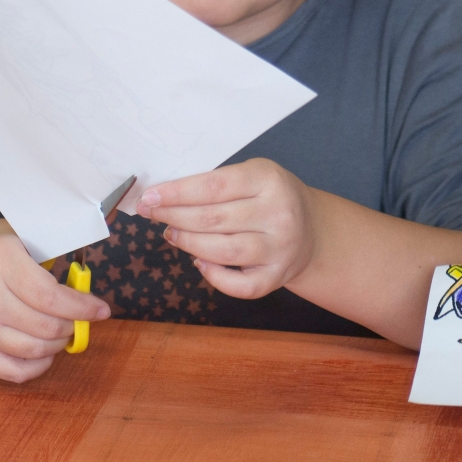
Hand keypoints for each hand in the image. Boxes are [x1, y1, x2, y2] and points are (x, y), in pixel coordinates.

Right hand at [0, 220, 109, 383]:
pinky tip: (46, 352)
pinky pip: (12, 371)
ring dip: (59, 345)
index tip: (102, 310)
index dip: (83, 308)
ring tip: (64, 331)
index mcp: (1, 262)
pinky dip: (37, 366)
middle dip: (74, 325)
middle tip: (82, 318)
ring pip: (33, 350)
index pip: (51, 297)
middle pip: (46, 326)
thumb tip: (86, 280)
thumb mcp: (15, 237)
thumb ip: (50, 253)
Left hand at [134, 159, 317, 299]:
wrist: (312, 229)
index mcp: (269, 180)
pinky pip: (239, 286)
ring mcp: (280, 248)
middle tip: (153, 214)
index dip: (176, 193)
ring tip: (172, 234)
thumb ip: (216, 183)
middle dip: (173, 217)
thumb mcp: (252, 175)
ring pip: (221, 251)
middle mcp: (278, 214)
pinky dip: (213, 277)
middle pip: (212, 219)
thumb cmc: (270, 196)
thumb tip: (163, 198)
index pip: (214, 186)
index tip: (148, 198)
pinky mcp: (277, 276)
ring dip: (187, 243)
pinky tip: (200, 262)